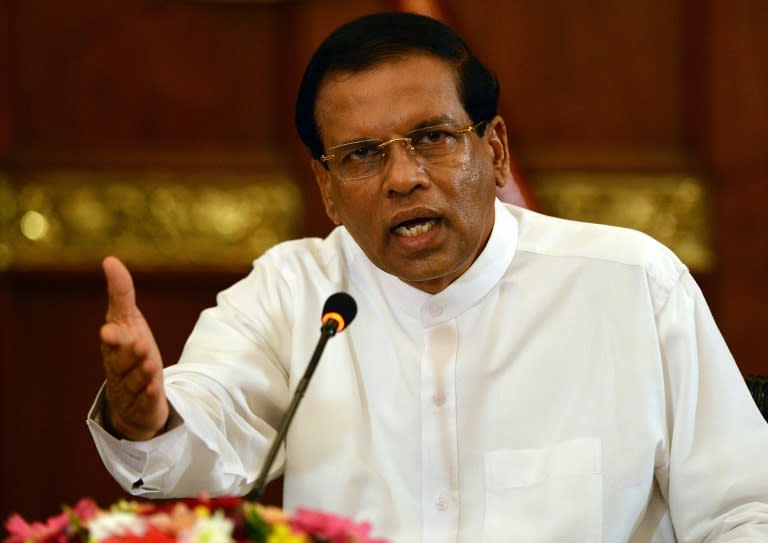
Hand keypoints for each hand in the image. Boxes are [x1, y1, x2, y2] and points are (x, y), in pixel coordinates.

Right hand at [99, 256, 168, 440]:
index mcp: (114, 346)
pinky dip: (149, 396)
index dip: (113, 336)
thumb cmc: (128, 350)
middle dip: (128, 354)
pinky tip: (156, 390)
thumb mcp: (128, 320)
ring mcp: (131, 388)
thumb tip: (110, 260)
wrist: (133, 393)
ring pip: (134, 382)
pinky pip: (145, 401)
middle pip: (122, 361)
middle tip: (138, 344)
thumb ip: (121, 293)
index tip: (109, 330)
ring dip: (141, 374)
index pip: (112, 340)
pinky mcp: (144, 404)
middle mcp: (119, 368)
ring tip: (150, 365)